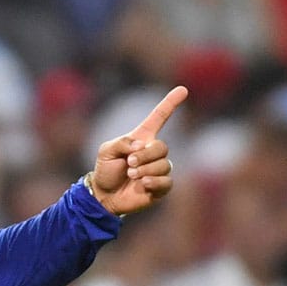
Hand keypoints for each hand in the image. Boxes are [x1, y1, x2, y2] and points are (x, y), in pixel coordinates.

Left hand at [89, 86, 187, 215]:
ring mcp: (158, 169)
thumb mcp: (106, 151)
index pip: (159, 117)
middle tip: (129, 163)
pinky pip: (167, 181)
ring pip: (164, 165)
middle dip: (145, 155)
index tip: (182, 89)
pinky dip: (154, 181)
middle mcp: (152, 152)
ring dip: (146, 169)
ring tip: (131, 175)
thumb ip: (121, 143)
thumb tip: (140, 145)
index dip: (170, 103)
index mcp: (141, 138)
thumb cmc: (105, 170)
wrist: (103, 196)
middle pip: (162, 147)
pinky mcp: (160, 187)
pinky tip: (142, 183)